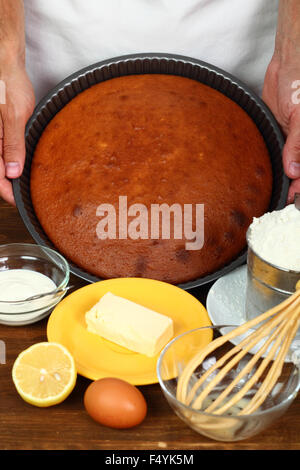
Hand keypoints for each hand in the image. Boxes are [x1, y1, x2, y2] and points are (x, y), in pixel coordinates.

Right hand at [0, 64, 34, 204]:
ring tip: (27, 182)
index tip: (20, 201)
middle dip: (9, 184)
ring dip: (11, 172)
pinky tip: (22, 163)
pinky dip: (11, 159)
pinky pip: (2, 149)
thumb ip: (13, 144)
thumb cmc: (7, 83)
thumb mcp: (14, 115)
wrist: (3, 61)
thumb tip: (13, 172)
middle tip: (27, 195)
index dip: (6, 191)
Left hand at [263, 56, 299, 203]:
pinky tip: (273, 178)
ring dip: (288, 180)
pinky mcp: (284, 134)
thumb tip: (294, 170)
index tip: (294, 201)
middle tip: (284, 203)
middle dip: (297, 187)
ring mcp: (296, 139)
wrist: (289, 62)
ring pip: (294, 166)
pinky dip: (279, 166)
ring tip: (277, 197)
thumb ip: (299, 144)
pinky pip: (282, 154)